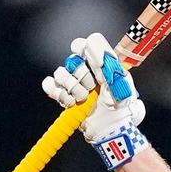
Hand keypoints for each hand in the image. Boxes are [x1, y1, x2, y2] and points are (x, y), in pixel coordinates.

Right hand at [42, 33, 147, 168]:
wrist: (110, 127)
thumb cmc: (120, 105)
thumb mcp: (121, 81)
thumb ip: (108, 61)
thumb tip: (92, 45)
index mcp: (98, 62)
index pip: (83, 44)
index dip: (84, 50)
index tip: (93, 64)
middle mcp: (83, 69)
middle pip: (71, 60)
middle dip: (82, 76)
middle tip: (92, 88)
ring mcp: (71, 82)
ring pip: (60, 73)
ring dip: (72, 87)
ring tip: (84, 98)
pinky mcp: (62, 95)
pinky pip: (49, 85)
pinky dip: (58, 93)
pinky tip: (70, 101)